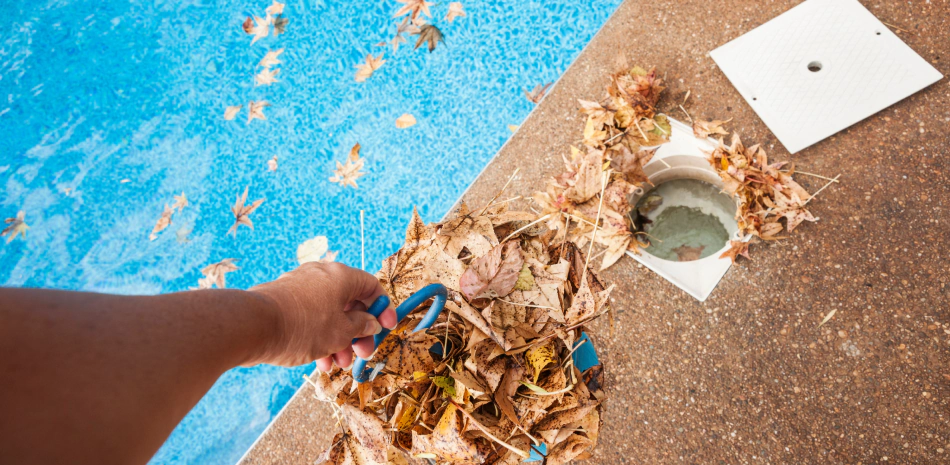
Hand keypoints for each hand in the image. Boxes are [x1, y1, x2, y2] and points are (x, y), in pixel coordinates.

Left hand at [248, 262, 396, 369]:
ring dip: (338, 340)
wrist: (253, 326)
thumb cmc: (302, 327)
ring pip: (329, 313)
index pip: (371, 287)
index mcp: (341, 276)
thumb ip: (361, 327)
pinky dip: (319, 336)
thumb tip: (370, 322)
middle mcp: (322, 276)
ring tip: (336, 364)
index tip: (387, 328)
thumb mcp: (341, 332)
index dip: (383, 309)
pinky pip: (311, 317)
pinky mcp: (285, 301)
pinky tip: (318, 361)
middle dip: (358, 333)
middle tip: (361, 354)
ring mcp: (301, 287)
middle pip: (350, 303)